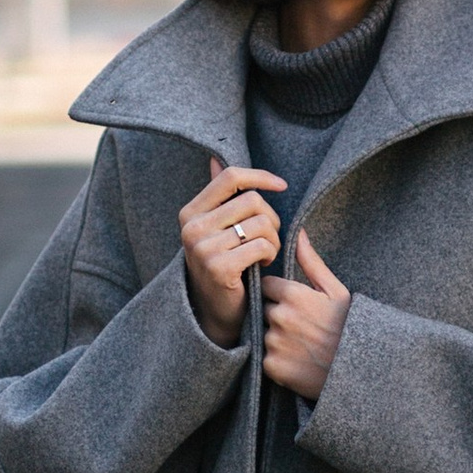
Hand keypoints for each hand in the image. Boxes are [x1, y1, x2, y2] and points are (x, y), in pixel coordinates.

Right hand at [181, 163, 285, 346]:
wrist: (213, 312)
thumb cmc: (222, 265)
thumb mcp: (215, 229)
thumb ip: (218, 197)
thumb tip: (214, 160)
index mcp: (190, 213)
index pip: (231, 177)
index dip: (260, 176)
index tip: (282, 185)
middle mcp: (192, 228)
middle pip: (252, 200)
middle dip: (271, 218)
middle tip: (268, 239)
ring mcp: (203, 248)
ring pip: (261, 223)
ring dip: (273, 240)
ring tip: (265, 254)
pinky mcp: (219, 268)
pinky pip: (261, 246)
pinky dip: (270, 255)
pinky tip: (262, 265)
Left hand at [262, 228, 351, 401]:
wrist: (359, 371)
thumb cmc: (350, 327)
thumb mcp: (336, 291)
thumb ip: (311, 263)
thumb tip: (298, 233)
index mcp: (293, 294)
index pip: (268, 286)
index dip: (280, 294)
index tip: (296, 304)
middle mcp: (279, 316)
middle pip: (265, 308)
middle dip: (277, 315)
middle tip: (302, 327)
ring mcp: (274, 342)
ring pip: (264, 332)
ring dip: (277, 337)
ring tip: (302, 344)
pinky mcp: (271, 366)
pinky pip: (265, 357)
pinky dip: (277, 359)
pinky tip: (298, 360)